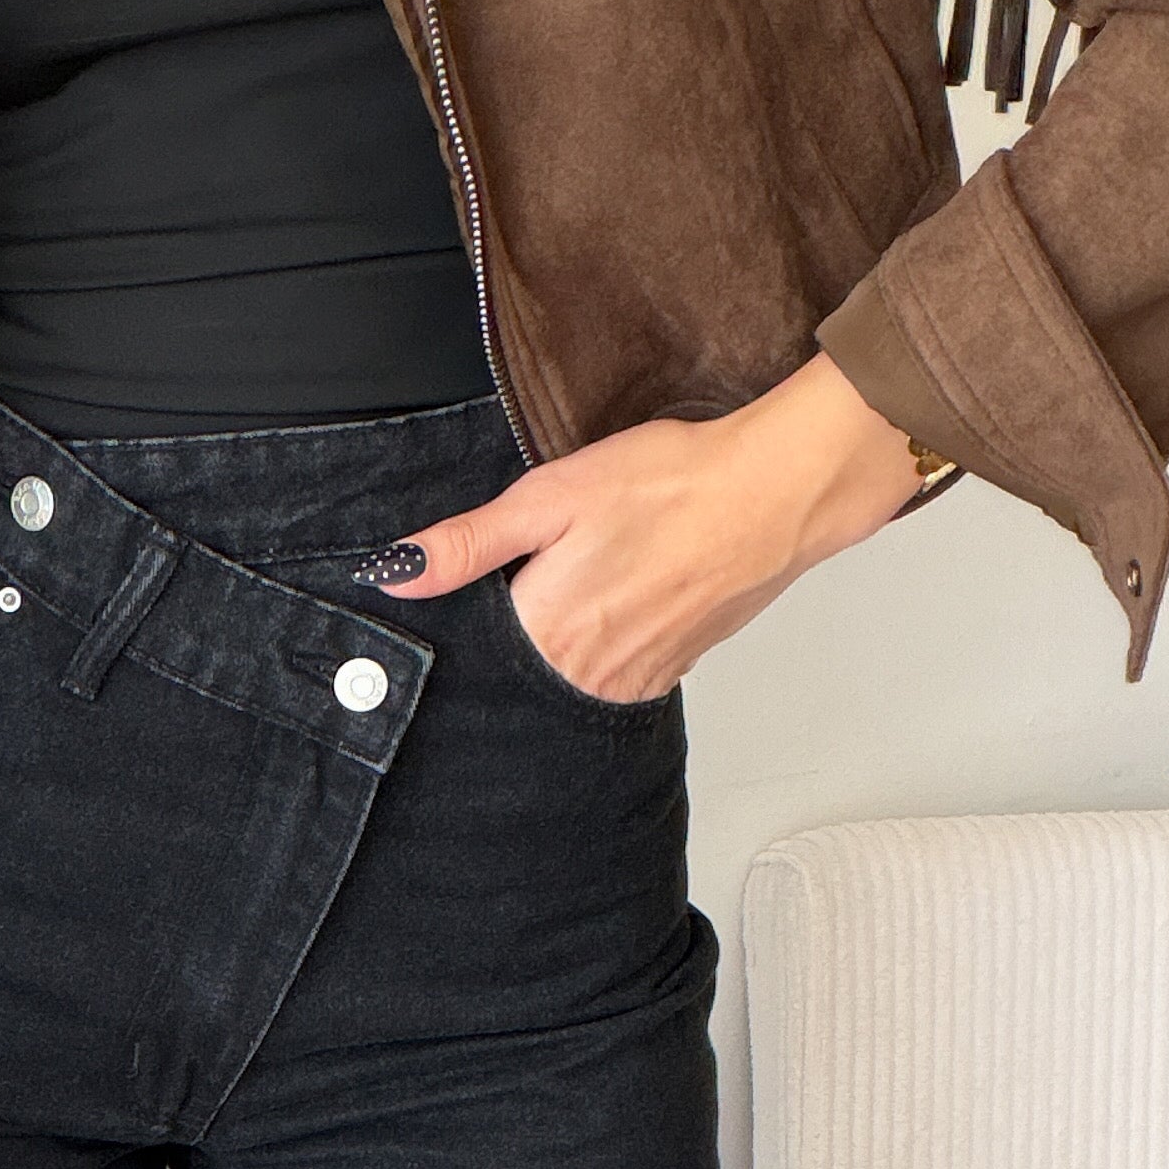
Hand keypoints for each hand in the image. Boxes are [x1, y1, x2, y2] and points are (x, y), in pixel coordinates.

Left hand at [366, 350, 928, 701]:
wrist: (774, 494)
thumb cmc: (670, 485)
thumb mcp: (550, 498)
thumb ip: (468, 544)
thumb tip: (394, 574)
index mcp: (545, 635)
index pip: (475, 655)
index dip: (468, 622)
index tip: (478, 591)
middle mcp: (586, 677)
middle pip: (519, 674)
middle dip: (514, 636)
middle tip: (544, 574)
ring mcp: (632, 683)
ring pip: (566, 679)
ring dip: (561, 645)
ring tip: (589, 583)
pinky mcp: (670, 674)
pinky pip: (614, 676)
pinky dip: (605, 647)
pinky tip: (620, 600)